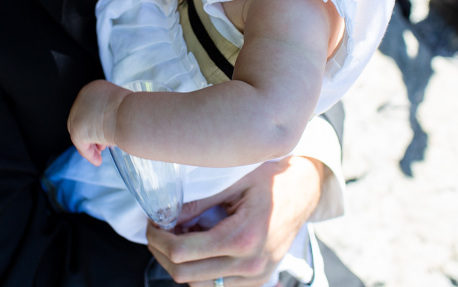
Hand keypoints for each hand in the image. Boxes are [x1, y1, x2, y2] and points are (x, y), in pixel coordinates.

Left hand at [67, 80, 128, 165]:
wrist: (131, 115)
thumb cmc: (134, 110)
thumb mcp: (122, 104)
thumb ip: (113, 110)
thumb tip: (113, 122)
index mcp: (94, 88)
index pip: (90, 108)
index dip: (95, 121)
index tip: (103, 132)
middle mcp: (82, 98)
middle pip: (82, 119)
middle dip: (91, 133)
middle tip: (102, 145)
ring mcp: (77, 113)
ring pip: (80, 132)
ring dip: (90, 144)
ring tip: (100, 154)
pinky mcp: (77, 129)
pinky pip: (81, 144)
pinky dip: (89, 153)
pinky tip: (98, 160)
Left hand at [146, 156, 324, 285]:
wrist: (304, 192)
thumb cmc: (271, 181)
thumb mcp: (234, 182)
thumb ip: (200, 201)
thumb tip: (166, 214)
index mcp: (243, 237)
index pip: (182, 252)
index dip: (158, 239)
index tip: (153, 223)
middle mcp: (250, 264)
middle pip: (184, 274)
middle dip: (162, 252)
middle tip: (157, 230)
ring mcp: (255, 277)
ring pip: (198, 285)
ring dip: (180, 264)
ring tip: (177, 237)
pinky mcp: (257, 281)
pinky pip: (216, 286)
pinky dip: (200, 270)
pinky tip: (197, 248)